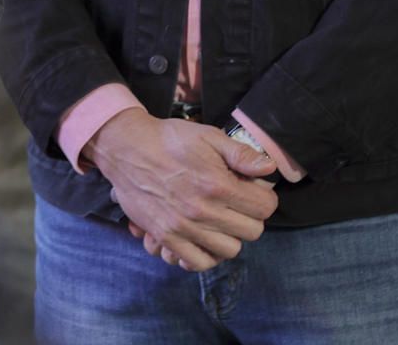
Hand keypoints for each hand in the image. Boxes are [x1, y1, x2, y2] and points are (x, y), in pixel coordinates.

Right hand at [87, 109, 278, 270]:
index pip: (265, 207)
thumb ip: (241, 154)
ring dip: (230, 236)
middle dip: (250, 217)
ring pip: (229, 250)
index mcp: (218, 184)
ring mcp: (184, 228)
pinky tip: (204, 238)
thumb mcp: (208, 135)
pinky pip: (198, 262)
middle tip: (237, 205)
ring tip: (221, 220)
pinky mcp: (166, 237)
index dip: (264, 197)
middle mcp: (204, 211)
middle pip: (252, 232)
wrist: (127, 149)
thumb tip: (269, 168)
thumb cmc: (169, 139)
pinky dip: (206, 255)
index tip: (253, 191)